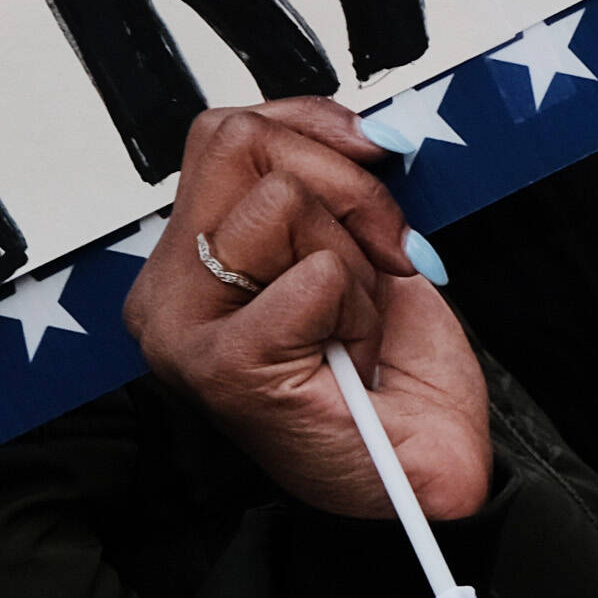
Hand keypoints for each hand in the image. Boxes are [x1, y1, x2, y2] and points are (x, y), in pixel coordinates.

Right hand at [121, 99, 490, 523]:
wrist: (430, 470)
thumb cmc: (393, 376)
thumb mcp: (360, 249)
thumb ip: (330, 182)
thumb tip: (363, 128)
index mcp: (189, 259)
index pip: (228, 132)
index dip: (326, 138)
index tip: (377, 184)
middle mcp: (168, 292)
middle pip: (242, 142)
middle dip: (346, 187)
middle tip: (383, 257)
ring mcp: (184, 331)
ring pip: (281, 198)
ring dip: (354, 256)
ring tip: (356, 323)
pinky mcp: (222, 368)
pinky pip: (312, 272)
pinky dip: (360, 305)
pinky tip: (353, 354)